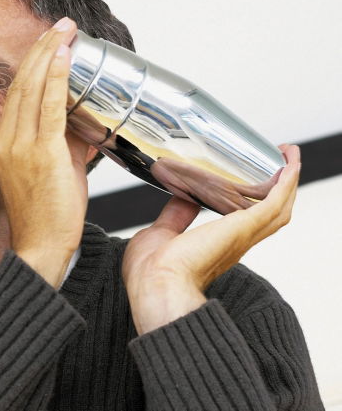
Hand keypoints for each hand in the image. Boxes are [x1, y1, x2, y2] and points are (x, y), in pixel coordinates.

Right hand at [0, 17, 86, 287]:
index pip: (17, 93)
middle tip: (59, 25)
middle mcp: (9, 141)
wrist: (40, 250)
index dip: (32, 63)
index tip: (48, 42)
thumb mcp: (54, 173)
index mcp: (6, 144)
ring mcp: (22, 146)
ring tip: (64, 31)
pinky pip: (49, 106)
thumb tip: (85, 124)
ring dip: (50, 54)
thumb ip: (65, 145)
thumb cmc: (46, 218)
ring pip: (33, 88)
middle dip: (42, 49)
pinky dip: (57, 78)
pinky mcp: (41, 154)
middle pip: (22, 82)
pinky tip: (64, 57)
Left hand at [122, 144, 300, 333]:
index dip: (256, 204)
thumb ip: (176, 216)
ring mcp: (243, 236)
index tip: (257, 183)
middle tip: (283, 163)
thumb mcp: (163, 233)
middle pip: (271, 215)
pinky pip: (274, 203)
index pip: (247, 224)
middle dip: (281, 189)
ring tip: (290, 157)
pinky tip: (290, 165)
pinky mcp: (244, 227)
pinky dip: (285, 184)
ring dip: (288, 182)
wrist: (155, 283)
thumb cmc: (151, 271)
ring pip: (278, 208)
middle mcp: (237, 244)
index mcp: (219, 247)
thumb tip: (183, 199)